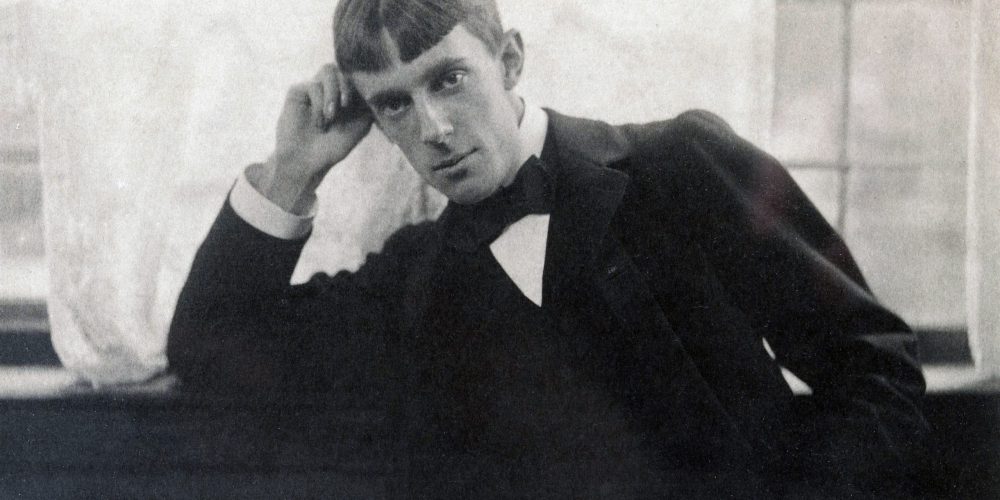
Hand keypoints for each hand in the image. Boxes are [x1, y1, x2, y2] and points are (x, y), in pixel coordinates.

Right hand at [254, 64, 372, 212]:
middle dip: (347, 85)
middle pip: (342, 67)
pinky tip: (319, 123)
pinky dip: (319, 105)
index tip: (365, 98)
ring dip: (333, 93)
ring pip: (328, 70)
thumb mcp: (360, 127)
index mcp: (346, 95)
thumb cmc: (332, 147)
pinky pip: (313, 86)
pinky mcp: (298, 92)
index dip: (361, 82)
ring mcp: (314, 88)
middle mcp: (330, 89)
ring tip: (331, 117)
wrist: (306, 161)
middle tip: (345, 105)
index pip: (356, 75)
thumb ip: (369, 107)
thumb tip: (377, 88)